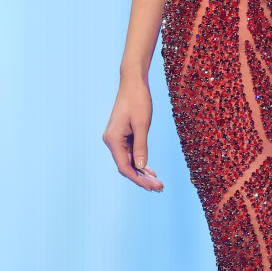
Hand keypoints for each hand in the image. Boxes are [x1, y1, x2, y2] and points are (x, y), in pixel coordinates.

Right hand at [102, 73, 163, 190]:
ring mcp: (116, 139)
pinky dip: (141, 162)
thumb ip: (141, 146)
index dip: (138, 179)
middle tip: (160, 188)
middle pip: (126, 166)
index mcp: (113, 139)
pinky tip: (150, 171)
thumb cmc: (138, 100)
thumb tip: (141, 167)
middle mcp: (111, 141)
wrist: (133, 82)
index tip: (152, 187)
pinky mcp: (123, 135)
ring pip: (129, 161)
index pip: (124, 167)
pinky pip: (131, 153)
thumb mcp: (142, 124)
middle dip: (142, 178)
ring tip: (158, 183)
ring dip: (143, 172)